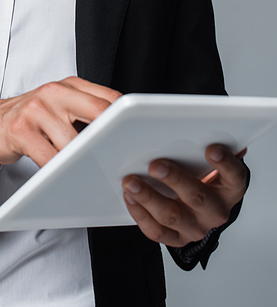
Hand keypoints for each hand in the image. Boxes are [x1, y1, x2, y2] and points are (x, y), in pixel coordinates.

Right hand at [0, 76, 120, 167]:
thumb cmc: (30, 119)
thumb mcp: (59, 106)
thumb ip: (85, 111)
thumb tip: (120, 135)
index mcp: (69, 85)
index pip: (107, 98)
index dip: (124, 119)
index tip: (135, 139)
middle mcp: (54, 91)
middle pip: (97, 113)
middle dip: (109, 138)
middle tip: (118, 159)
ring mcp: (36, 109)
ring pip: (72, 142)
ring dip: (82, 162)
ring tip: (88, 174)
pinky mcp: (21, 130)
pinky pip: (48, 157)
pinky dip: (58, 172)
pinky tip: (62, 177)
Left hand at [122, 145, 247, 246]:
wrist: (200, 208)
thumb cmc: (202, 174)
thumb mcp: (210, 160)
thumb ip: (208, 143)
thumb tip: (205, 124)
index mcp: (230, 188)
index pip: (235, 176)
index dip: (225, 163)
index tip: (211, 148)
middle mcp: (216, 210)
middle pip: (197, 196)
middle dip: (174, 179)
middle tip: (154, 165)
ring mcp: (196, 227)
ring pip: (172, 215)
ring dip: (148, 197)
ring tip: (130, 181)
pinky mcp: (177, 238)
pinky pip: (157, 231)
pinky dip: (140, 214)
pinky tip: (129, 197)